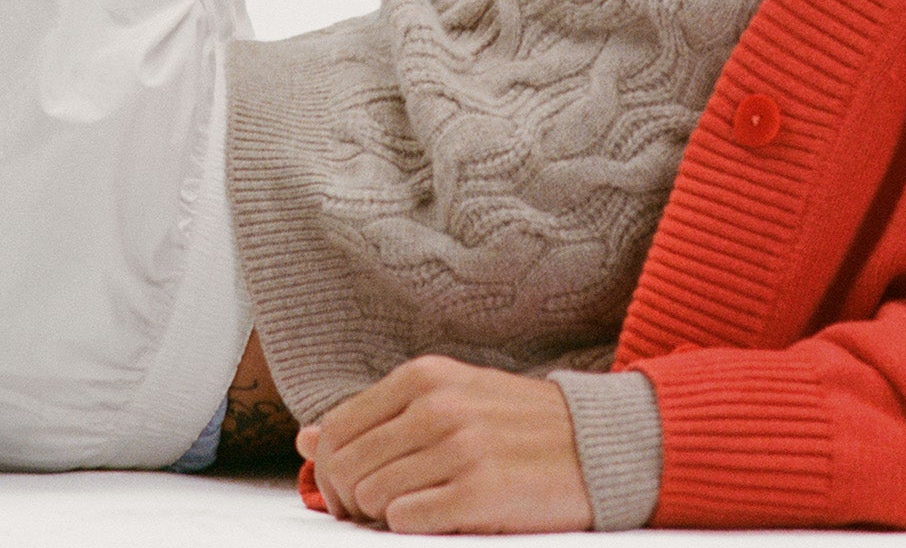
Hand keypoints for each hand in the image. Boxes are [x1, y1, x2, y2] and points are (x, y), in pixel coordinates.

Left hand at [295, 355, 591, 534]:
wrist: (599, 445)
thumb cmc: (519, 425)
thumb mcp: (448, 398)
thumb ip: (377, 415)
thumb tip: (306, 437)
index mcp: (424, 377)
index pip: (334, 429)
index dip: (329, 470)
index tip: (350, 490)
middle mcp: (437, 407)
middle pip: (346, 468)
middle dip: (350, 500)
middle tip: (376, 513)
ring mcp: (460, 449)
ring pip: (372, 498)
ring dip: (384, 516)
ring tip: (417, 510)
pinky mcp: (481, 493)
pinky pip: (407, 522)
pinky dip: (413, 528)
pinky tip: (440, 517)